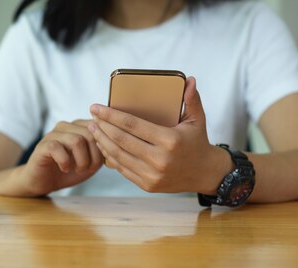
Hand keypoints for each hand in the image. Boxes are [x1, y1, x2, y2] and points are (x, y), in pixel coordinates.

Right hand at [22, 120, 103, 194]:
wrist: (44, 181)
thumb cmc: (70, 170)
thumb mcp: (91, 161)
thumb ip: (103, 152)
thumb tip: (117, 147)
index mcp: (80, 126)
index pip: (100, 126)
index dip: (106, 146)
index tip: (104, 162)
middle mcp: (67, 126)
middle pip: (90, 133)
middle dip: (95, 156)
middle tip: (90, 168)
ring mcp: (53, 134)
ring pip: (76, 140)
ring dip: (82, 160)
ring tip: (78, 169)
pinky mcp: (43, 146)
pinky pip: (57, 149)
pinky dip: (65, 162)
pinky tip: (65, 169)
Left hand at [88, 77, 231, 193]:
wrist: (205, 174)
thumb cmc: (197, 142)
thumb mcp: (197, 120)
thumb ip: (192, 99)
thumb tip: (190, 79)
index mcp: (170, 140)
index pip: (133, 125)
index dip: (111, 115)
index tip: (97, 107)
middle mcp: (160, 159)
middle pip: (121, 140)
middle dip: (103, 127)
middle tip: (92, 116)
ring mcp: (152, 175)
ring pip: (118, 156)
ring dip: (102, 141)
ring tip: (93, 129)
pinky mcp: (147, 185)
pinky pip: (123, 169)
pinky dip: (110, 156)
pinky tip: (103, 145)